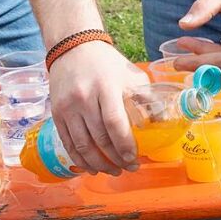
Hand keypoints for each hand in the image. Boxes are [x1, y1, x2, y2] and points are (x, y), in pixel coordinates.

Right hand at [49, 41, 148, 174]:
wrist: (73, 48)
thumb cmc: (107, 64)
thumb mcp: (131, 75)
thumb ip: (146, 98)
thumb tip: (164, 121)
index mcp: (106, 87)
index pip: (114, 122)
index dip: (124, 145)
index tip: (134, 159)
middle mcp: (84, 98)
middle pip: (99, 138)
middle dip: (116, 159)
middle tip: (129, 168)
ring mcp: (68, 107)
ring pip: (82, 145)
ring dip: (99, 164)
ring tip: (113, 171)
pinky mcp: (57, 114)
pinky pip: (68, 144)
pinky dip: (80, 160)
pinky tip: (92, 167)